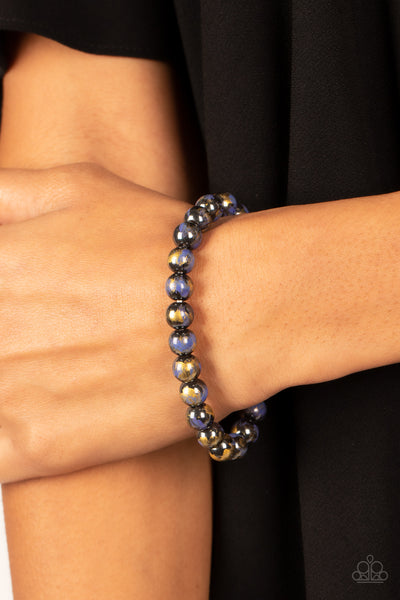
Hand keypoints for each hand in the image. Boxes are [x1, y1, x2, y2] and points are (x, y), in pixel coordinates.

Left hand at [0, 163, 221, 482]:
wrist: (235, 309)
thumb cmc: (160, 245)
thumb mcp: (74, 185)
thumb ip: (2, 193)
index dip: (7, 309)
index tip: (22, 311)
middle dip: (10, 342)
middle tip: (53, 338)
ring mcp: (8, 389)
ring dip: (12, 385)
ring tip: (62, 370)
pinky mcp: (38, 444)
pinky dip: (6, 442)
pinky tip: (37, 418)